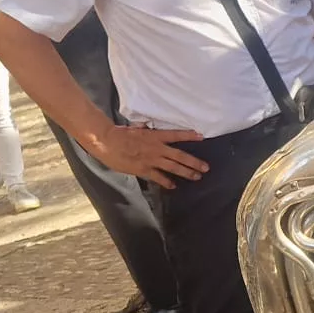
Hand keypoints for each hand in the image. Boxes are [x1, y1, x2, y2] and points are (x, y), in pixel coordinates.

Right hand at [88, 124, 208, 188]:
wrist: (107, 141)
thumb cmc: (119, 133)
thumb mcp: (136, 128)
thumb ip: (145, 129)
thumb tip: (147, 126)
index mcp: (155, 135)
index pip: (176, 135)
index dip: (189, 136)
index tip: (201, 136)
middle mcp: (157, 148)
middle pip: (180, 155)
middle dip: (194, 162)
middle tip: (206, 167)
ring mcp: (151, 159)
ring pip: (173, 167)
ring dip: (186, 172)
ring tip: (197, 177)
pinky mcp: (143, 169)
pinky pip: (158, 177)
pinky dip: (166, 182)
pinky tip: (173, 186)